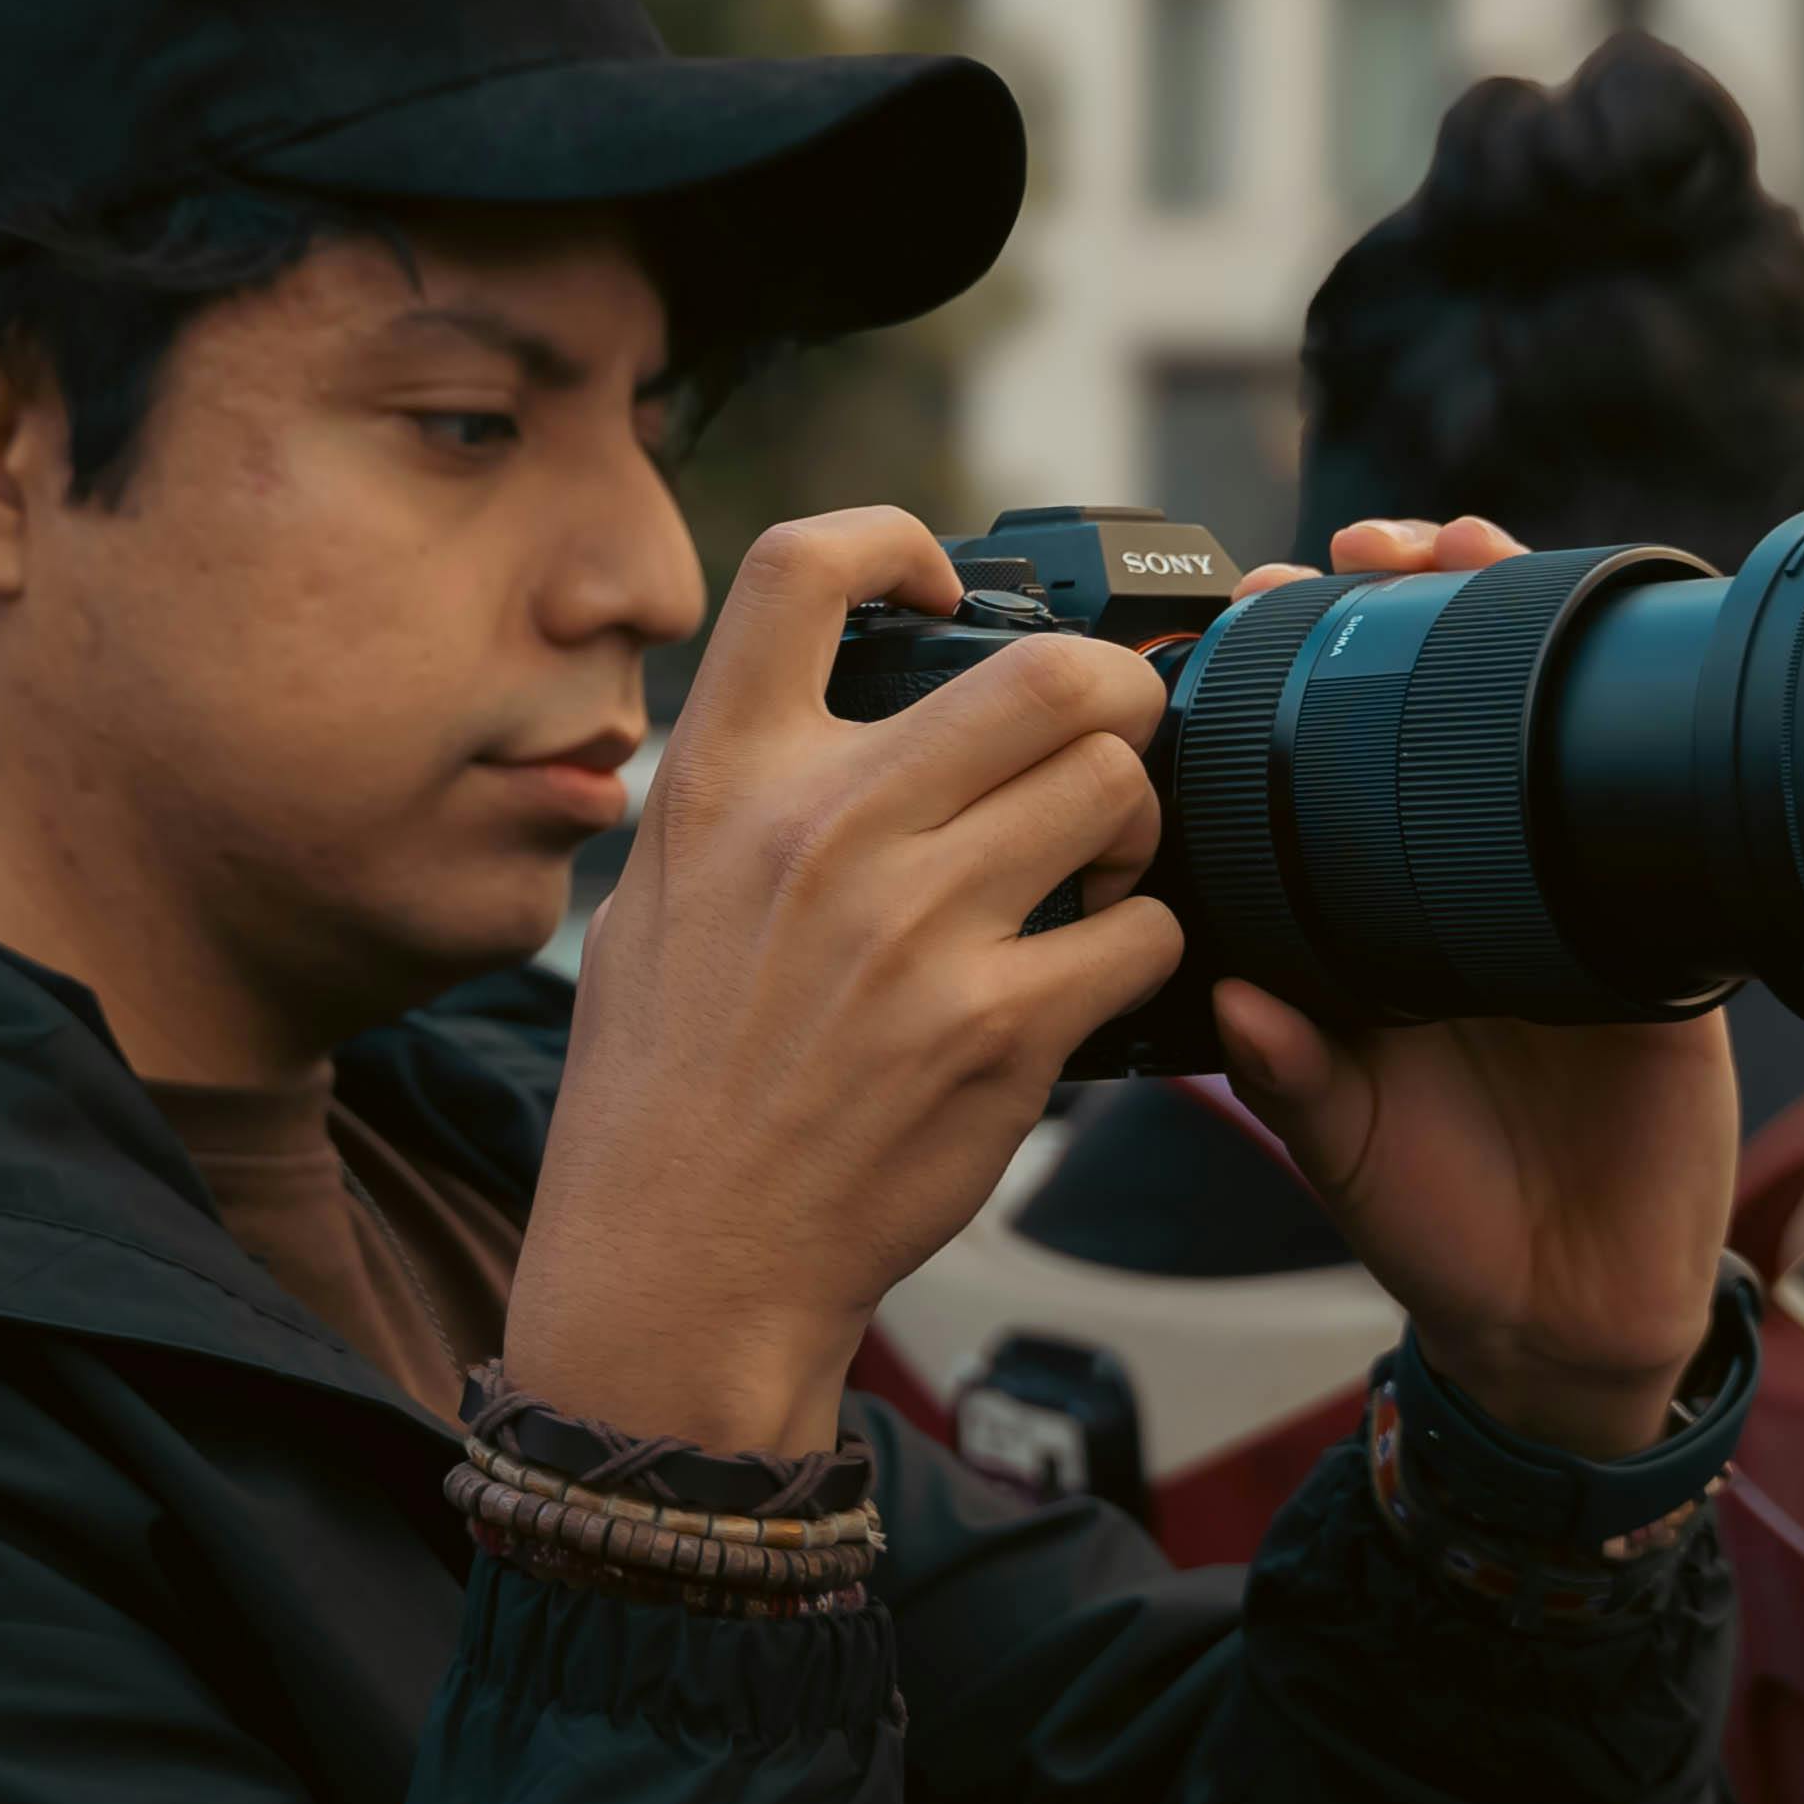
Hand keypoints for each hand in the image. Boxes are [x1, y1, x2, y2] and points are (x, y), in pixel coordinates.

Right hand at [513, 509, 1184, 1458]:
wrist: (681, 1264)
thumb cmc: (670, 1086)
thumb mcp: (657, 893)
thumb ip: (749, 786)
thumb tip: (847, 702)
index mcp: (723, 780)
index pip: (798, 567)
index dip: (895, 540)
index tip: (943, 586)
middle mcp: (820, 830)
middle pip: (1044, 669)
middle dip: (1111, 691)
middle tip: (1106, 737)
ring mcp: (916, 930)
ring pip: (1116, 786)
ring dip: (1138, 818)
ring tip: (1102, 863)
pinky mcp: (997, 1032)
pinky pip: (1143, 933)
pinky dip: (1147, 946)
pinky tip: (1099, 971)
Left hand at [1210, 518, 1740, 1462]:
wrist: (1569, 1316)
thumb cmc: (1436, 1224)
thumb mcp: (1342, 1149)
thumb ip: (1293, 1078)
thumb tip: (1236, 1002)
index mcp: (1369, 922)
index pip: (1326, 765)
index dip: (1296, 677)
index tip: (1254, 605)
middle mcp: (1458, 888)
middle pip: (1436, 707)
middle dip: (1404, 604)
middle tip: (1363, 550)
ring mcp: (1560, 898)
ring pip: (1537, 724)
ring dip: (1506, 617)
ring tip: (1461, 547)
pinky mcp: (1657, 937)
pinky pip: (1650, 812)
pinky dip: (1629, 724)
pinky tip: (1608, 653)